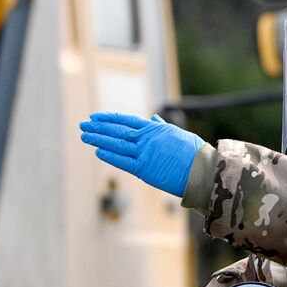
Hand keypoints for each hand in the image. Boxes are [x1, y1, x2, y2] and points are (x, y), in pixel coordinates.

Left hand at [79, 112, 202, 197]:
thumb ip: (162, 128)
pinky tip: (97, 151)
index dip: (109, 118)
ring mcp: (145, 153)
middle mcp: (147, 139)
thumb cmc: (194, 154)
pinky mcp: (145, 169)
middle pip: (117, 131)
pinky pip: (123, 161)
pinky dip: (110, 156)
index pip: (126, 120)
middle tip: (83, 125)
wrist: (203, 169)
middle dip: (98, 127)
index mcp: (154, 129)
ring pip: (117, 144)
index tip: (95, 117)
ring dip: (98, 139)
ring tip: (84, 135)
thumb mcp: (177, 135)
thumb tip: (153, 119)